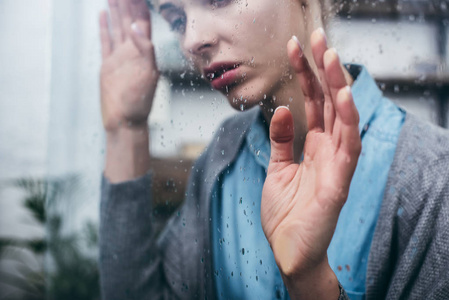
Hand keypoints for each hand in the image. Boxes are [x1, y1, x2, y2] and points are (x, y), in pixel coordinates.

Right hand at [99, 0, 158, 132]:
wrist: (125, 121)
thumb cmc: (139, 102)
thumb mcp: (147, 74)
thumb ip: (144, 49)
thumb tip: (135, 25)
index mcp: (144, 51)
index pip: (142, 21)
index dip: (139, 6)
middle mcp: (133, 51)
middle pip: (129, 20)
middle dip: (127, 3)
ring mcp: (120, 57)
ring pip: (117, 27)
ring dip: (116, 10)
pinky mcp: (108, 65)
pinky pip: (106, 41)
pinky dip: (104, 27)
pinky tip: (103, 15)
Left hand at [261, 29, 360, 297]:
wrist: (287, 250)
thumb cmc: (285, 213)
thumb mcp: (277, 170)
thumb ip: (282, 140)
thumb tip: (281, 109)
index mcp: (314, 146)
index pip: (313, 102)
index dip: (305, 74)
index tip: (295, 47)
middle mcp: (328, 150)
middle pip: (329, 102)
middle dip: (324, 69)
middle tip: (317, 36)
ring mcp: (336, 165)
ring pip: (343, 118)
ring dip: (339, 86)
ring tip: (331, 56)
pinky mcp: (339, 182)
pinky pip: (347, 147)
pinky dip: (346, 121)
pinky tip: (341, 97)